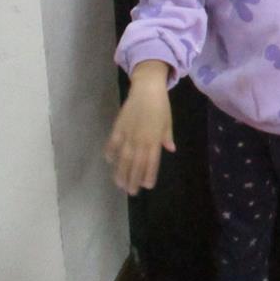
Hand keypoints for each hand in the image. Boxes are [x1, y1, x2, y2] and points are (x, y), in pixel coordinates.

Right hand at [104, 61, 174, 194]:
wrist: (147, 89)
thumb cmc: (161, 105)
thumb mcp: (167, 121)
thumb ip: (166, 137)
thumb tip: (170, 149)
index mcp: (154, 139)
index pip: (151, 162)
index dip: (148, 175)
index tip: (146, 186)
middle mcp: (141, 140)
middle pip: (136, 164)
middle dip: (133, 179)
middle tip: (130, 191)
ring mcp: (128, 134)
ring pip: (123, 158)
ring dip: (121, 172)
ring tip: (119, 184)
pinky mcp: (119, 127)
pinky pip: (113, 143)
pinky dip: (110, 152)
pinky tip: (109, 161)